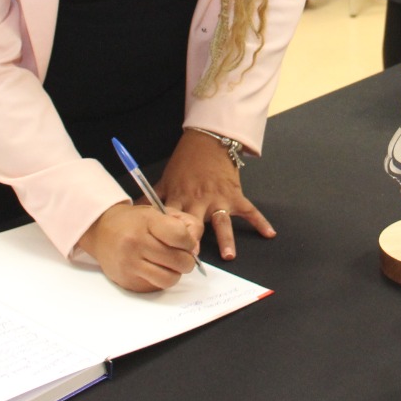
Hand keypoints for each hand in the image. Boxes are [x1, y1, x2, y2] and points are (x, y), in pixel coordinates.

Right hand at [76, 201, 202, 292]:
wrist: (101, 231)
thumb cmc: (135, 221)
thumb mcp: (160, 211)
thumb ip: (185, 225)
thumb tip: (195, 250)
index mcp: (146, 221)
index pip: (179, 236)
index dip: (189, 241)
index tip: (186, 241)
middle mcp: (136, 243)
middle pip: (179, 261)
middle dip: (187, 259)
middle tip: (182, 255)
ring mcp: (130, 264)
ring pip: (169, 279)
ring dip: (175, 273)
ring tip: (170, 264)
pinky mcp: (128, 281)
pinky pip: (156, 287)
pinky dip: (161, 279)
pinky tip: (155, 268)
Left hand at [156, 129, 274, 261]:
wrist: (208, 140)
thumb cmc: (185, 161)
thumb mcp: (166, 178)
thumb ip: (151, 197)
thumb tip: (131, 212)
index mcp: (180, 197)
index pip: (172, 220)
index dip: (168, 236)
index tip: (166, 252)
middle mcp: (199, 199)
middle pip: (196, 224)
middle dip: (193, 241)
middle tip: (192, 260)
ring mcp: (218, 197)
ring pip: (221, 220)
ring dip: (225, 238)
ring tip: (229, 255)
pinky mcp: (235, 194)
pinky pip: (249, 210)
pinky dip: (260, 221)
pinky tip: (268, 234)